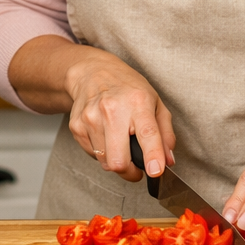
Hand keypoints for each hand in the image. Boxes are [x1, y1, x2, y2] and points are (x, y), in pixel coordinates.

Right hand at [62, 49, 175, 183]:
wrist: (92, 72)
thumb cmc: (127, 88)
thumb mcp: (155, 102)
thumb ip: (165, 133)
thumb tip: (167, 160)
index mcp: (137, 102)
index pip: (147, 133)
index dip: (152, 155)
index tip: (155, 171)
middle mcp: (112, 109)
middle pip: (118, 160)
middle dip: (130, 172)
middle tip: (136, 167)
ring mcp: (90, 118)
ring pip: (105, 162)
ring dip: (115, 160)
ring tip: (119, 143)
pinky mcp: (76, 126)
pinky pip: (93, 155)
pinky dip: (102, 153)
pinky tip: (105, 136)